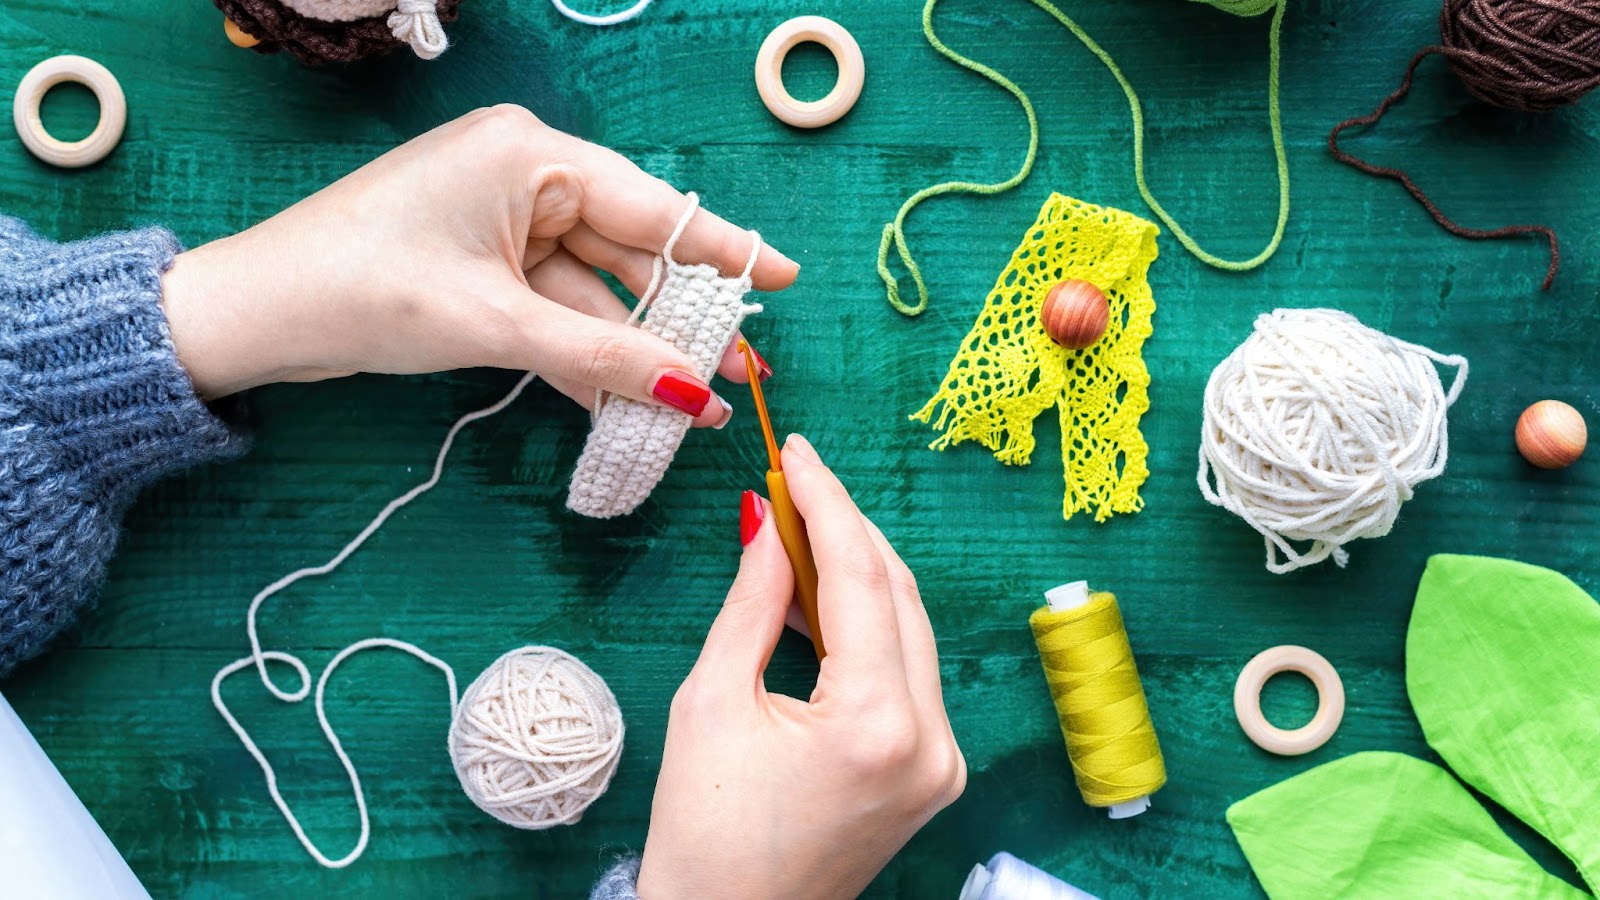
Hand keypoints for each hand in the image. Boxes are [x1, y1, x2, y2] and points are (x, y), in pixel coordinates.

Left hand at [159, 104, 795, 427]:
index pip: (652, 208)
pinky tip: (630, 399)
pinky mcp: (483, 264)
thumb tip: (696, 395)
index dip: (723, 251)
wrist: (257, 313)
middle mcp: (525, 175)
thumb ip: (603, 358)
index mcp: (530, 154)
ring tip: (696, 405)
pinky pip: (555, 308)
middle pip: (629, 253)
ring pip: (594, 291)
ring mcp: (503, 222)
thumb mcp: (496, 325)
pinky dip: (585, 352)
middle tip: (743, 374)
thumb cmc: (365, 290)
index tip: (785, 279)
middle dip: (680, 320)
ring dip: (633, 349)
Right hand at [635, 434, 966, 898]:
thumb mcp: (712, 701)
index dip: (827, 504)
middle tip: (796, 480)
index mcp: (878, 724)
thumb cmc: (702, 833)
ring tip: (797, 530)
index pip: (862, 579)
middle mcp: (931, 741)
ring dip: (860, 575)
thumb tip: (770, 524)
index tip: (797, 454)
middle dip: (848, 530)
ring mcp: (942, 762)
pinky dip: (869, 628)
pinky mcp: (934, 773)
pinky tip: (820, 598)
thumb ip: (753, 602)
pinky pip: (908, 673)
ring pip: (911, 630)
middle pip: (901, 596)